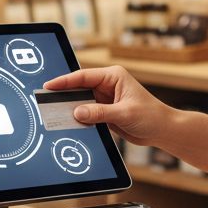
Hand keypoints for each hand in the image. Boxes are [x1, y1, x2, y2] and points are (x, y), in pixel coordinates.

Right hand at [43, 65, 175, 146]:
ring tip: (53, 114)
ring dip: (70, 108)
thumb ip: (100, 113)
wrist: (162, 130)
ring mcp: (105, 99)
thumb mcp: (124, 113)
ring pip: (81, 101)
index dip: (65, 81)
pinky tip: (68, 123)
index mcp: (114, 76)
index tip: (49, 86)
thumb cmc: (151, 116)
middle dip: (64, 94)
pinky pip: (86, 113)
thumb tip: (78, 112)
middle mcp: (108, 85)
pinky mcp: (105, 112)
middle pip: (79, 88)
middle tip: (45, 101)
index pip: (84, 76)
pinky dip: (78, 118)